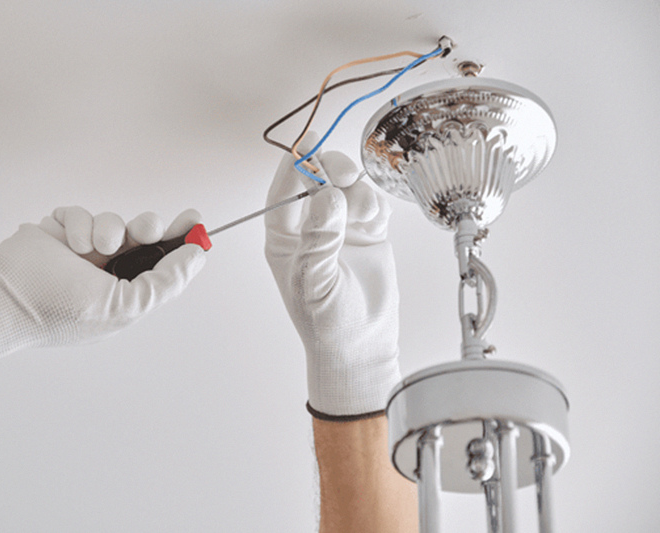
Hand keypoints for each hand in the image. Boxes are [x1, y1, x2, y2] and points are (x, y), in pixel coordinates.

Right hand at [0, 206, 205, 370]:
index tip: (194, 222)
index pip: (161, 264)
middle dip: (148, 228)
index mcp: (125, 293)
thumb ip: (166, 282)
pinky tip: (70, 244)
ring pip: (113, 221)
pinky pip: (82, 214)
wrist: (3, 296)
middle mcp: (106, 271)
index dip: (180, 243)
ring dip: (108, 230)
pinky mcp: (60, 231)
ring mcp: (82, 251)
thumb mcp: (125, 306)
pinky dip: (79, 225)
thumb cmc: (61, 311)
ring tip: (94, 248)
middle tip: (146, 230)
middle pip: (142, 236)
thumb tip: (197, 256)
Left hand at [264, 134, 400, 418]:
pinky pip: (370, 200)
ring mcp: (339, 228)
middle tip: (346, 176)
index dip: (294, 165)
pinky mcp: (366, 232)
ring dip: (358, 191)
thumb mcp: (315, 281)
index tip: (309, 142)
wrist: (361, 344)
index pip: (283, 192)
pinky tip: (376, 224)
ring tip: (366, 217)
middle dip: (331, 170)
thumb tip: (325, 197)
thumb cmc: (326, 322)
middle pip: (316, 180)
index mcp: (284, 238)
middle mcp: (310, 228)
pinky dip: (375, 204)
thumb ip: (318, 239)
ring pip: (346, 186)